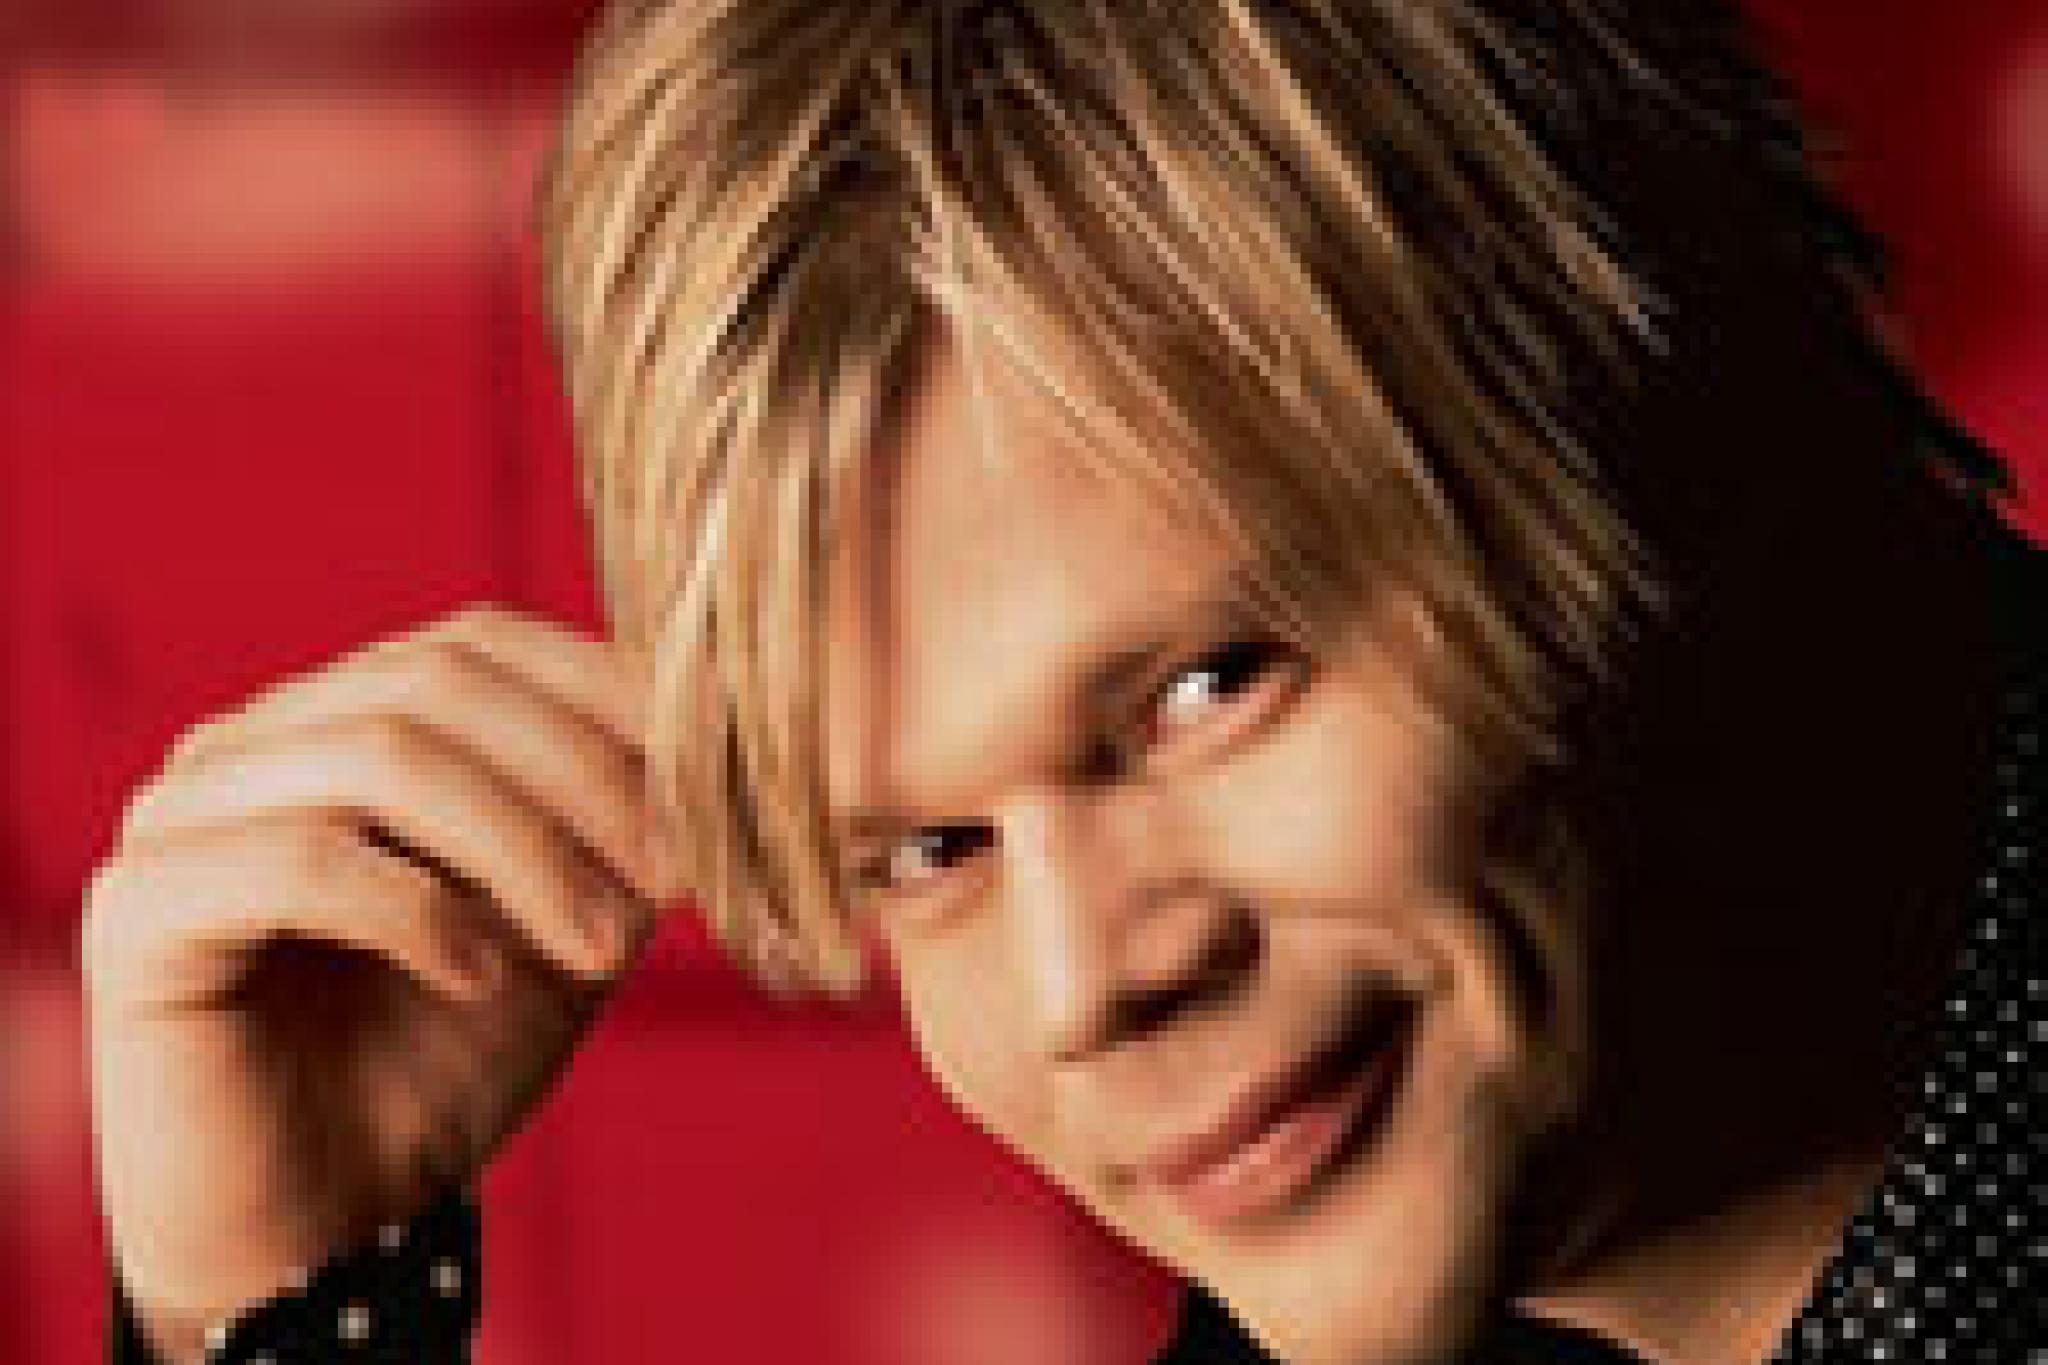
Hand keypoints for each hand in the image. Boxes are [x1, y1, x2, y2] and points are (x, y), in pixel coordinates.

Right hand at [80, 605, 680, 1357]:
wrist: (324, 1228)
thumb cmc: (444, 1063)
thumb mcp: (565, 927)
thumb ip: (621, 833)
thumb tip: (724, 751)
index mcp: (345, 717)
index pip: (482, 643)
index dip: (607, 701)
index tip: (713, 790)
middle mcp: (257, 739)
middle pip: (437, 685)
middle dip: (580, 779)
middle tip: (671, 881)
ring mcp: (186, 809)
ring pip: (380, 758)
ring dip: (522, 850)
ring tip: (599, 948)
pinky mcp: (138, 904)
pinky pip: (297, 858)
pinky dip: (417, 908)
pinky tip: (478, 975)